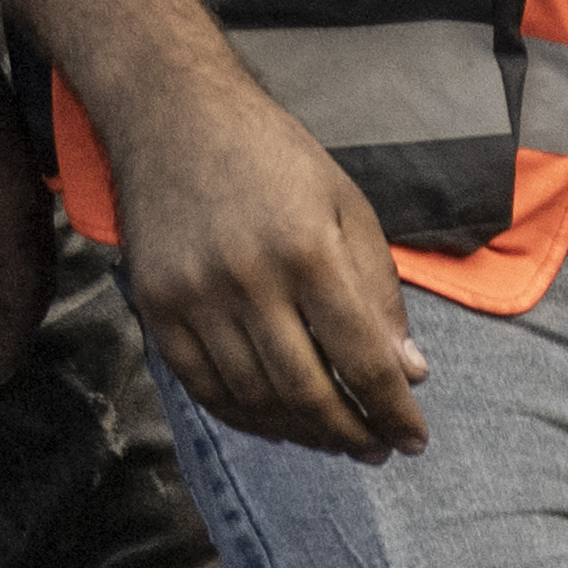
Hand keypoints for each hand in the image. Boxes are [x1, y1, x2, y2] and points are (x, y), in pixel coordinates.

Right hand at [93, 66, 427, 457]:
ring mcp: (193, 296)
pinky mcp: (154, 305)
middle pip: (306, 391)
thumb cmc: (277, 162)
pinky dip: (243, 416)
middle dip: (350, 433)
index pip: (362, 360)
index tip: (413, 439)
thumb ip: (380, 296)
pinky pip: (201, 385)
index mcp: (309, 253)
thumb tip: (409, 375)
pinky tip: (277, 424)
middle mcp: (247, 280)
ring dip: (301, 433)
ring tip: (335, 440)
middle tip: (376, 450)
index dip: (393, 411)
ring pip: (253, 397)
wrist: (175, 117)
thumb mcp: (352, 212)